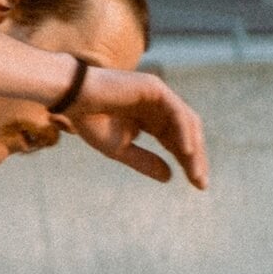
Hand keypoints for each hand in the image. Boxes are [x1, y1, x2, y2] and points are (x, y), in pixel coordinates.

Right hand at [63, 68, 209, 189]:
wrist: (72, 97)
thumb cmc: (90, 120)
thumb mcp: (119, 149)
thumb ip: (145, 162)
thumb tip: (170, 178)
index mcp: (151, 119)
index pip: (176, 141)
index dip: (188, 162)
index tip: (197, 184)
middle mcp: (160, 106)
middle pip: (187, 133)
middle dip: (195, 158)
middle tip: (200, 183)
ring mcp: (159, 95)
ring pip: (187, 123)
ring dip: (193, 148)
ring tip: (195, 172)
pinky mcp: (155, 88)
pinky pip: (176, 112)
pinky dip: (183, 132)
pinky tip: (186, 152)